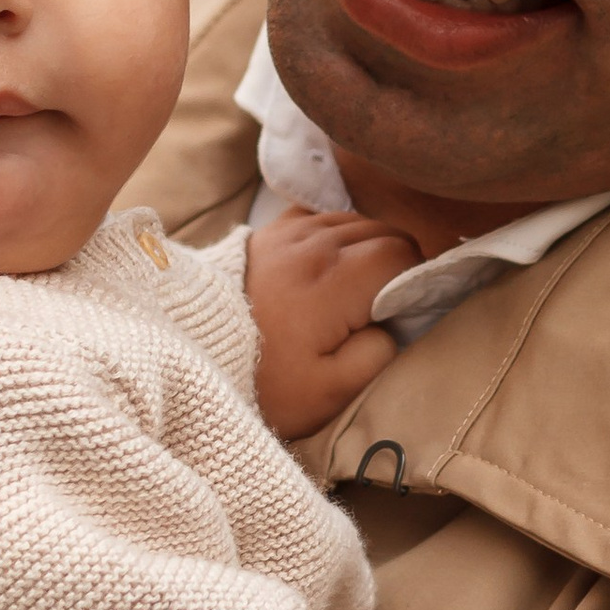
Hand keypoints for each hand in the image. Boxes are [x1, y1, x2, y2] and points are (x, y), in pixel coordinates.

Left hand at [244, 208, 418, 436]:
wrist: (192, 363)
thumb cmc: (266, 383)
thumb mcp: (331, 392)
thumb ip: (378, 354)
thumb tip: (391, 324)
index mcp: (336, 279)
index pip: (402, 254)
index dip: (417, 278)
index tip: (409, 309)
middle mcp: (314, 243)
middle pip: (383, 231)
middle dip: (398, 262)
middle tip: (389, 302)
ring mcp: (288, 232)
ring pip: (354, 220)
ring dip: (368, 247)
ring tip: (360, 287)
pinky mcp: (269, 232)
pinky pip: (320, 216)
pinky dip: (336, 234)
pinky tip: (331, 263)